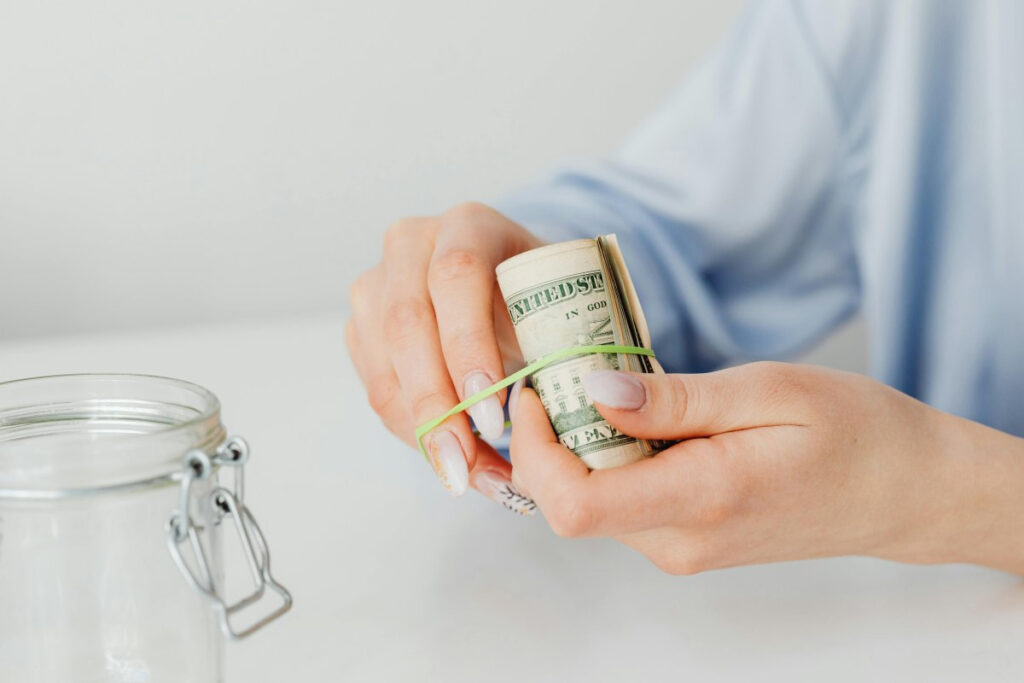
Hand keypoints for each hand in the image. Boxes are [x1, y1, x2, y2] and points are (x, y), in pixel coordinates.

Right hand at [346, 202, 543, 504]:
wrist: (503, 286)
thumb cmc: (539, 299)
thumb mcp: (558, 306)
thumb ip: (559, 346)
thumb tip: (561, 426)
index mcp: (469, 225)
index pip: (457, 276)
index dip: (469, 346)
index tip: (492, 413)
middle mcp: (410, 245)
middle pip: (408, 326)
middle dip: (438, 406)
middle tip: (467, 464)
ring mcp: (377, 285)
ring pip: (385, 368)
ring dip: (425, 432)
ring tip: (466, 477)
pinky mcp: (362, 327)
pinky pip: (378, 390)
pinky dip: (414, 433)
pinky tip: (451, 461)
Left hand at [510, 362, 1023, 573]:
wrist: (902, 492)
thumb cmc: (853, 432)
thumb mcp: (769, 391)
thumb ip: (676, 399)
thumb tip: (592, 390)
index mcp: (701, 500)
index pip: (573, 503)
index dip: (534, 448)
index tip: (539, 388)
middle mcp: (679, 542)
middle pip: (567, 502)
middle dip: (548, 437)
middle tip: (566, 370)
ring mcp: (680, 549)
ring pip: (588, 502)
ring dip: (577, 445)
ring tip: (607, 385)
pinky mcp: (684, 540)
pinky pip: (619, 502)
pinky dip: (608, 459)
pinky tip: (638, 417)